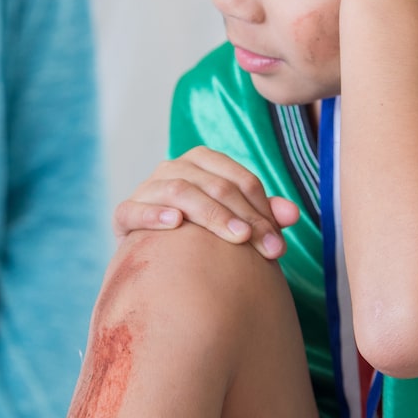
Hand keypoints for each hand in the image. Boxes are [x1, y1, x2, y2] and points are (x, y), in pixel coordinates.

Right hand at [113, 147, 299, 258]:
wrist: (155, 254)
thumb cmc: (201, 233)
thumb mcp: (233, 222)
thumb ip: (262, 216)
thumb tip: (293, 214)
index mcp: (202, 163)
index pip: (238, 178)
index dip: (262, 208)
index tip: (279, 243)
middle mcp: (173, 169)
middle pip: (214, 184)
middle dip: (245, 217)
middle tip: (268, 249)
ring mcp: (147, 189)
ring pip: (179, 190)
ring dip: (211, 213)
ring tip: (236, 238)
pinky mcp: (124, 214)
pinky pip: (133, 210)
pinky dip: (154, 214)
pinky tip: (175, 223)